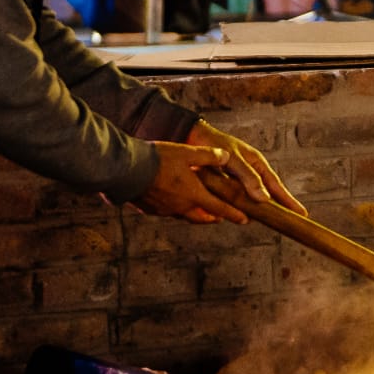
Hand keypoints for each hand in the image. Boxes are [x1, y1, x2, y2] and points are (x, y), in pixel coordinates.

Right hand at [132, 141, 246, 223]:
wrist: (127, 170)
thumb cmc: (158, 160)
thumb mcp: (187, 153)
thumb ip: (208, 156)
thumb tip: (226, 156)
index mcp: (193, 194)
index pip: (219, 208)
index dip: (234, 214)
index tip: (245, 220)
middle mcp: (181, 206)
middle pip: (203, 217)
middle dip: (214, 217)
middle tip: (221, 217)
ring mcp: (165, 209)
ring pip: (185, 215)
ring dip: (196, 214)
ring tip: (200, 210)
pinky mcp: (151, 209)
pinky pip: (168, 212)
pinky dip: (176, 209)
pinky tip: (174, 202)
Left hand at [187, 120, 307, 216]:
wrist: (191, 137)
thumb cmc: (215, 143)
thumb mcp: (233, 158)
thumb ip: (249, 177)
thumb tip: (265, 199)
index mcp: (257, 164)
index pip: (277, 186)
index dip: (288, 201)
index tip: (302, 213)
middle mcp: (250, 173)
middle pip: (267, 194)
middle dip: (278, 207)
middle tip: (290, 221)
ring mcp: (238, 180)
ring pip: (250, 199)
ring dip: (256, 209)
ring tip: (269, 221)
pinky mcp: (223, 186)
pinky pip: (233, 199)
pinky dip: (236, 207)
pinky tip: (240, 215)